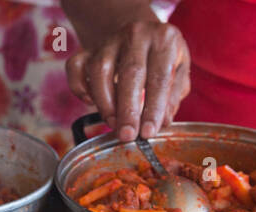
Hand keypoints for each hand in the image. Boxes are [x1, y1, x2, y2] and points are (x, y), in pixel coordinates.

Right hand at [66, 20, 189, 141]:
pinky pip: (76, 66)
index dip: (154, 108)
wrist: (141, 33)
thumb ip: (174, 95)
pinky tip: (89, 102)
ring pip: (100, 70)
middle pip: (130, 73)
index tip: (148, 132)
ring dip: (105, 102)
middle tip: (127, 134)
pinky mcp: (89, 49)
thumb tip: (164, 121)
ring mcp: (110, 41)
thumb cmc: (162, 57)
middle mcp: (137, 35)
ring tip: (112, 122)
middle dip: (127, 109)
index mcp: (164, 39)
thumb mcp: (179, 70)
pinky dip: (79, 87)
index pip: (160, 77)